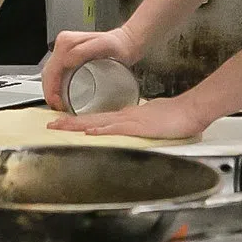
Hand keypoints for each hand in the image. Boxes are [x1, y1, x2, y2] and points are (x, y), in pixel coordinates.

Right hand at [41, 27, 142, 108]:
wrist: (124, 43)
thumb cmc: (116, 45)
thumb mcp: (102, 45)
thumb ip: (83, 51)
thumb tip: (66, 62)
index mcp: (66, 42)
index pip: (51, 69)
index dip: (51, 88)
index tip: (57, 102)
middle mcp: (63, 45)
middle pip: (48, 72)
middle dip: (49, 92)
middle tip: (58, 107)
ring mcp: (65, 51)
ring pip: (50, 74)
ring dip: (51, 90)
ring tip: (59, 104)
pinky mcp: (69, 57)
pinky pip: (56, 73)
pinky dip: (55, 86)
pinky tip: (60, 95)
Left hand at [47, 95, 212, 140]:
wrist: (191, 110)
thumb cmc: (175, 116)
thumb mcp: (150, 121)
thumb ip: (136, 125)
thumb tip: (127, 128)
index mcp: (127, 116)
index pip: (97, 118)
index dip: (79, 121)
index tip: (63, 122)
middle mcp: (125, 117)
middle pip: (92, 118)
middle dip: (70, 122)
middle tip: (51, 123)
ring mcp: (131, 121)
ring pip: (99, 122)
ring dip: (78, 124)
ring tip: (61, 125)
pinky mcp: (140, 126)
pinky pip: (117, 128)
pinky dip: (102, 129)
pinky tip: (91, 131)